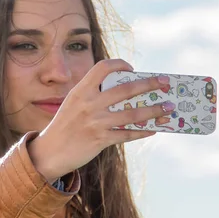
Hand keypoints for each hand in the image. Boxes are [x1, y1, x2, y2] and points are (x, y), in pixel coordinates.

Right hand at [28, 59, 174, 182]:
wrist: (50, 152)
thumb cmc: (65, 126)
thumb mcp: (74, 104)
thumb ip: (94, 96)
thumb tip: (128, 94)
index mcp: (81, 91)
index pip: (103, 68)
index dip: (120, 65)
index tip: (132, 69)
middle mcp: (89, 104)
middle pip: (126, 89)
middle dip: (150, 84)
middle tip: (165, 82)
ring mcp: (95, 122)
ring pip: (132, 113)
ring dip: (154, 110)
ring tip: (169, 108)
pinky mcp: (100, 140)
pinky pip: (127, 134)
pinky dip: (143, 131)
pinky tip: (154, 129)